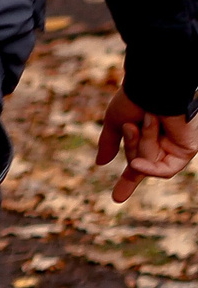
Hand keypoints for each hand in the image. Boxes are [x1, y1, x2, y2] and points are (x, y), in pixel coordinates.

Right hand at [95, 90, 195, 204]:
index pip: (135, 164)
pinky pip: (165, 170)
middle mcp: (160, 144)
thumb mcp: (115, 122)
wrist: (153, 87)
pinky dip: (151, 169)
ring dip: (142, 144)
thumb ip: (110, 143)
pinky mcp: (186, 150)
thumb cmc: (134, 98)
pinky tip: (138, 164)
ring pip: (149, 163)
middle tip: (133, 124)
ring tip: (149, 119)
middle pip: (138, 162)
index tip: (117, 199)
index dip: (127, 182)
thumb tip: (100, 163)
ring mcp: (174, 147)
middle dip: (132, 145)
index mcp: (144, 137)